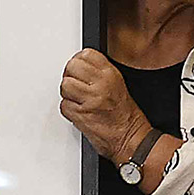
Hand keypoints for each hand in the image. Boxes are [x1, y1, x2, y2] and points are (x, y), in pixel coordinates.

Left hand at [59, 48, 150, 163]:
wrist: (130, 139)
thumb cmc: (126, 116)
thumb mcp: (118, 84)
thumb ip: (99, 73)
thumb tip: (80, 65)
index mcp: (111, 74)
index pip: (85, 55)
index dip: (79, 62)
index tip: (80, 69)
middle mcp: (100, 85)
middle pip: (71, 67)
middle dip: (71, 76)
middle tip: (77, 86)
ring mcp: (89, 100)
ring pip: (65, 86)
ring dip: (68, 94)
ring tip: (79, 100)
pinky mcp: (80, 115)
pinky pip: (64, 105)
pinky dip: (69, 110)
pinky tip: (79, 111)